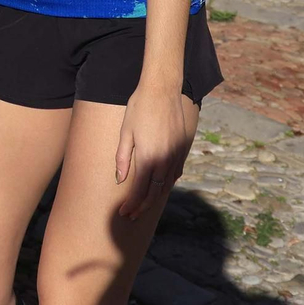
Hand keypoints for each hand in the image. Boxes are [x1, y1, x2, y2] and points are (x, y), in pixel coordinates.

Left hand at [114, 83, 192, 220]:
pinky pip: (175, 173)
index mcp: (148, 158)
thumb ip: (122, 158)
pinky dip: (167, 183)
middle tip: (131, 214)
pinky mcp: (183, 148)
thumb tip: (120, 179)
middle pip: (154, 193)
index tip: (124, 213)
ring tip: (143, 204)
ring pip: (166, 185)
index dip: (131, 204)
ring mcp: (176, 155)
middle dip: (142, 206)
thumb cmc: (139, 108)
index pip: (139, 191)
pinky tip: (159, 186)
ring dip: (155, 197)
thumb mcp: (125, 132)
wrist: (162, 90)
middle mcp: (165, 160)